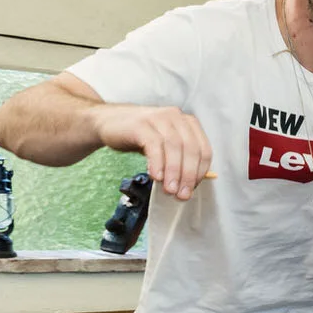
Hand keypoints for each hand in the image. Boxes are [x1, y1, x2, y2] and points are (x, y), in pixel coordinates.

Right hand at [92, 103, 212, 199]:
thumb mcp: (165, 147)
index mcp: (189, 123)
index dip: (200, 172)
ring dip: (174, 172)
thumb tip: (188, 187)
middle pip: (191, 149)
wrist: (108, 122)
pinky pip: (154, 145)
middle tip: (182, 195)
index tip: (191, 189)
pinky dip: (157, 163)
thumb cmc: (141, 137)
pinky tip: (156, 176)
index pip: (204, 150)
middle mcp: (177, 117)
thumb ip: (179, 161)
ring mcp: (159, 118)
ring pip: (174, 147)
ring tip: (169, 190)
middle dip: (188, 175)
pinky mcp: (141, 124)